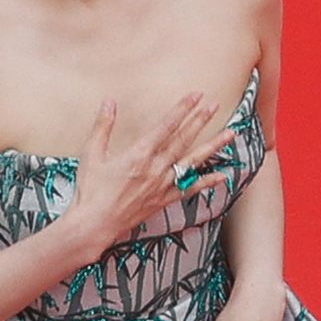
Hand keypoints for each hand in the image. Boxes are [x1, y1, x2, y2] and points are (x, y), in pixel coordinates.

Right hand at [65, 89, 230, 260]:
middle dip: (200, 120)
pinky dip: (206, 182)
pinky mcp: (163, 200)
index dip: (183, 109)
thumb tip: (109, 101)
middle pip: (183, 139)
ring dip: (212, 147)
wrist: (94, 225)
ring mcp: (162, 185)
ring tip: (230, 134)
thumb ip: (103, 126)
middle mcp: (155, 168)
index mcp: (139, 154)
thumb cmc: (90, 191)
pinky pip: (189, 190)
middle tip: (215, 105)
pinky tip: (222, 176)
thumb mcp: (92, 154)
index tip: (196, 95)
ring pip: (192, 162)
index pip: (166, 126)